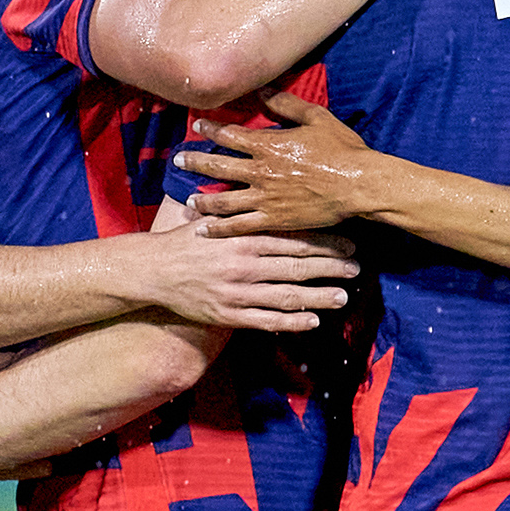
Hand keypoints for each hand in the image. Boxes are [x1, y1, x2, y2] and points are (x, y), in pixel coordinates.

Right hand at [119, 221, 358, 330]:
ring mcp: (238, 292)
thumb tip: (271, 189)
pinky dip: (292, 321)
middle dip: (332, 267)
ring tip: (344, 297)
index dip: (326, 241)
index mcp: (244, 235)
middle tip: (357, 269)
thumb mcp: (216, 216)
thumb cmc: (187, 239)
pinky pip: (267, 320)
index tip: (350, 242)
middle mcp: (245, 264)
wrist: (152, 270)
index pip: (295, 237)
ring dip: (320, 296)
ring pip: (288, 295)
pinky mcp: (229, 315)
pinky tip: (314, 320)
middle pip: (299, 265)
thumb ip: (244, 209)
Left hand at [174, 92, 375, 237]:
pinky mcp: (275, 220)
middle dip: (194, 163)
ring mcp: (265, 198)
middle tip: (178, 161)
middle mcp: (261, 171)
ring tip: (189, 201)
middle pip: (217, 167)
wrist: (359, 185)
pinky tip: (206, 231)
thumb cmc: (343, 150)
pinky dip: (220, 230)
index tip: (197, 127)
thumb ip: (286, 105)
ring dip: (202, 200)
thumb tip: (262, 90)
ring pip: (223, 201)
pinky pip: (240, 227)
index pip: (230, 136)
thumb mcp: (316, 118)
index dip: (211, 131)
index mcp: (269, 145)